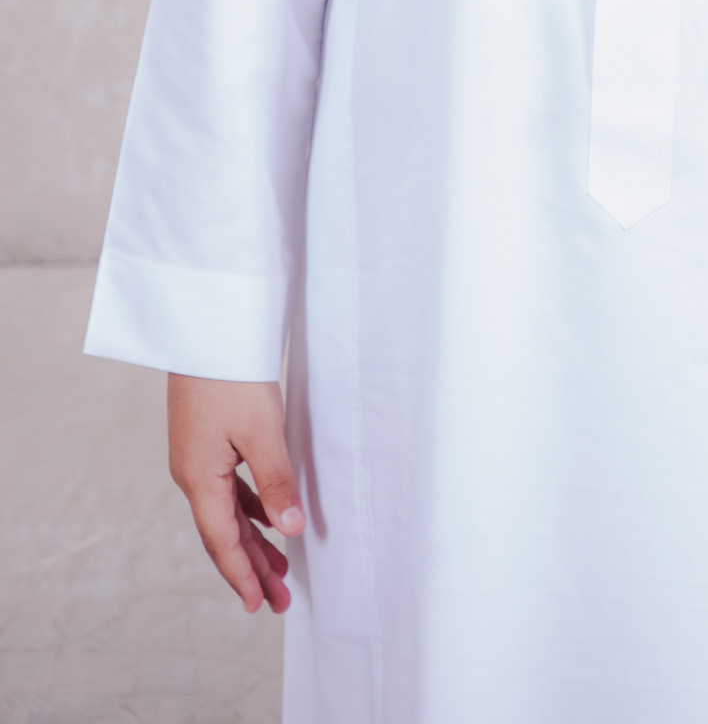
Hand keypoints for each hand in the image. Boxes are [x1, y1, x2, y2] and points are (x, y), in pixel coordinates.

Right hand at [168, 375, 304, 613]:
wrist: (206, 327)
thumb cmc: (231, 375)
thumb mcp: (261, 430)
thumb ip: (275, 481)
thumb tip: (290, 529)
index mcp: (199, 478)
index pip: (222, 541)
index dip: (242, 575)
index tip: (260, 605)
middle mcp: (192, 473)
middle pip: (222, 533)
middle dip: (251, 568)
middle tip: (278, 600)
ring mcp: (197, 456)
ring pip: (226, 512)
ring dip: (251, 540)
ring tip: (279, 568)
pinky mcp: (206, 439)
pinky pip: (228, 489)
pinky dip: (248, 509)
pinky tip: (267, 517)